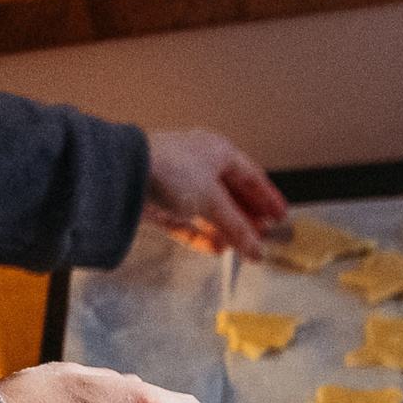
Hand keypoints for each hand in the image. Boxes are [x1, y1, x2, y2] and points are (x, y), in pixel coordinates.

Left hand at [143, 128, 286, 259]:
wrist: (122, 174)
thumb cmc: (169, 169)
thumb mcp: (214, 201)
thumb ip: (239, 229)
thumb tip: (257, 250)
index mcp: (218, 152)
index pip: (252, 177)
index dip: (267, 198)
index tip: (280, 218)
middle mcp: (199, 165)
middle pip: (231, 196)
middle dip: (247, 219)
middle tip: (261, 238)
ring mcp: (178, 185)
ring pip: (209, 211)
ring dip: (226, 230)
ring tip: (240, 248)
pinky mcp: (161, 203)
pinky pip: (188, 222)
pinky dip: (202, 236)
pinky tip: (215, 249)